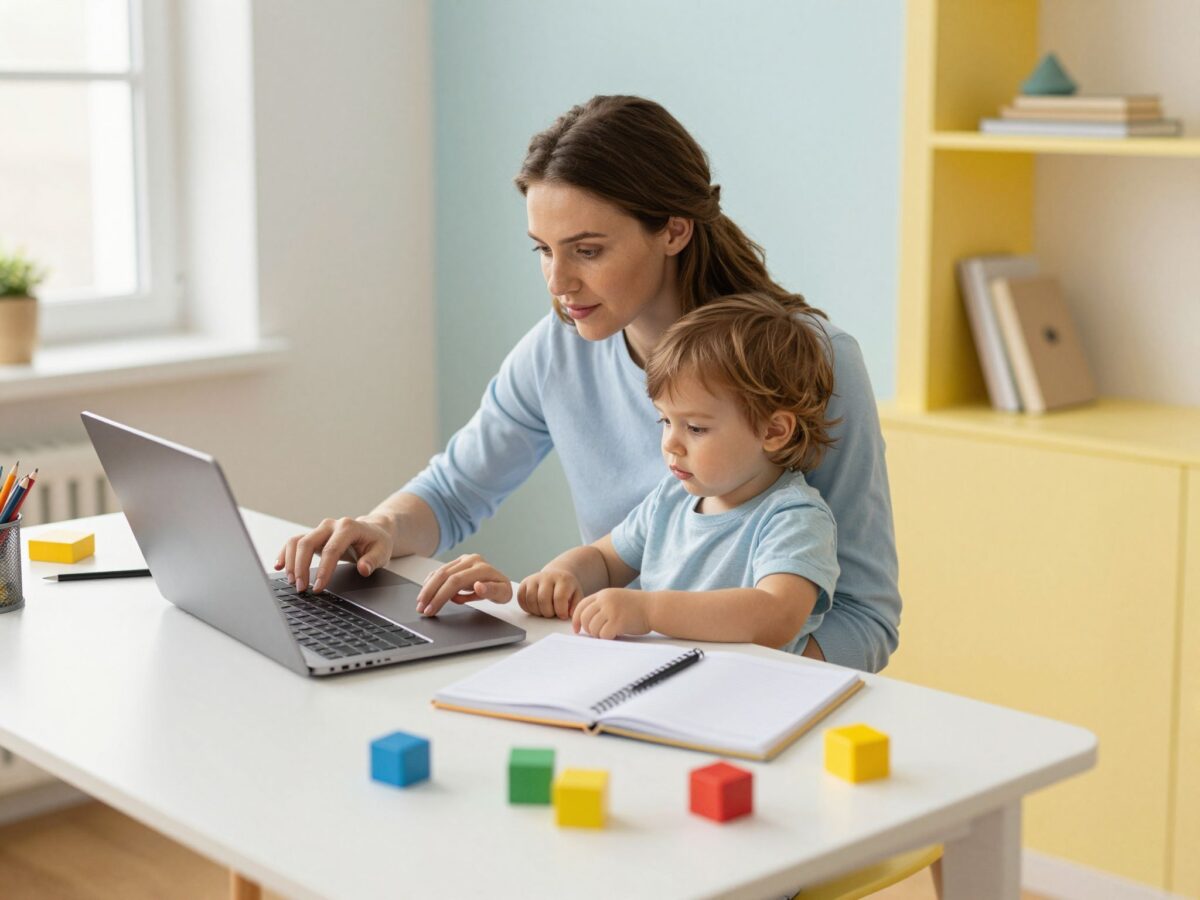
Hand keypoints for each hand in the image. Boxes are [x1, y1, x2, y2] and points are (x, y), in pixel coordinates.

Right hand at [276, 516, 393, 593]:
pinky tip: (279, 566)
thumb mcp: (382, 552)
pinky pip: (293, 542)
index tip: (318, 587)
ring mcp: (320, 530)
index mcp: (348, 527)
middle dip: (301, 567)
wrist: (373, 531)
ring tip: (292, 582)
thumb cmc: (377, 542)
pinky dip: (284, 553)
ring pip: (297, 541)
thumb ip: (373, 560)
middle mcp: (330, 526)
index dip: (323, 570)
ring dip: (290, 562)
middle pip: (307, 543)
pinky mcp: (313, 536)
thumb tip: (363, 569)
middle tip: (301, 588)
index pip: (331, 550)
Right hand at [415, 554, 513, 615]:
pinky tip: (425, 594)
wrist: (501, 582)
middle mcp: (471, 560)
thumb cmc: (502, 590)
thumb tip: (479, 586)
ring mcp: (463, 560)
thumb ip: (491, 591)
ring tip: (420, 604)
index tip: (431, 609)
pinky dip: (431, 583)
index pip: (455, 581)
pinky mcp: (457, 563)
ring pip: (439, 572)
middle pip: (444, 575)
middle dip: (430, 593)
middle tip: (421, 609)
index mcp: (481, 568)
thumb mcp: (502, 594)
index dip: (441, 595)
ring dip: (427, 589)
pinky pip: (440, 572)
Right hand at [517, 570, 582, 619]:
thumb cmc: (567, 589)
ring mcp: (534, 579)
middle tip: (553, 613)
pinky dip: (527, 608)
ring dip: (537, 611)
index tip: (563, 616)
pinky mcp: (524, 583)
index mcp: (563, 579)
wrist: (557, 575)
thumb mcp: (577, 595)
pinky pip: (521, 599)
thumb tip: (568, 615)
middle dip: (548, 613)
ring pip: (531, 600)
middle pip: (543, 600)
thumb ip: (576, 606)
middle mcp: (547, 576)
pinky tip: (536, 608)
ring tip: (545, 611)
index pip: (559, 597)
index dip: (561, 611)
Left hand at [572, 588, 652, 639]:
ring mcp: (611, 610)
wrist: (654, 607)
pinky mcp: (618, 622)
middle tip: (596, 634)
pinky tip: (616, 634)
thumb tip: (586, 622)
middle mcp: (605, 600)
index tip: (577, 629)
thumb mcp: (616, 598)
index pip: (581, 606)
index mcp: (603, 594)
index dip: (576, 619)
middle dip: (588, 629)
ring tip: (610, 633)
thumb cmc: (637, 606)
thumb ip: (602, 605)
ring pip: (593, 628)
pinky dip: (608, 638)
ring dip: (599, 635)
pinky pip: (603, 635)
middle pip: (584, 618)